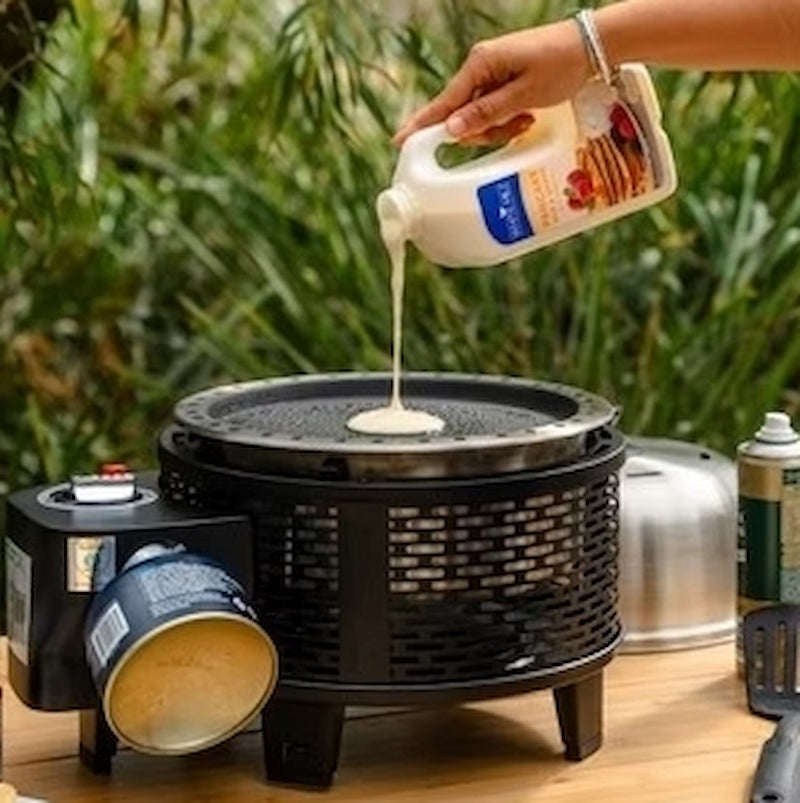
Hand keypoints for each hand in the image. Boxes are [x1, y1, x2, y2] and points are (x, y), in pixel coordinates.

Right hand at [393, 20, 592, 145]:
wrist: (590, 46)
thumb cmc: (559, 65)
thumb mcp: (524, 95)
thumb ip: (486, 114)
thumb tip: (451, 130)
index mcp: (479, 64)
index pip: (443, 103)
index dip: (423, 125)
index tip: (400, 143)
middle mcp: (479, 68)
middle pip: (461, 115)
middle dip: (483, 131)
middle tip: (516, 127)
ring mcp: (489, 74)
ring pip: (478, 117)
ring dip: (499, 127)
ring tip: (527, 119)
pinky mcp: (500, 81)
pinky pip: (491, 110)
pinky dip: (506, 119)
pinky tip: (526, 115)